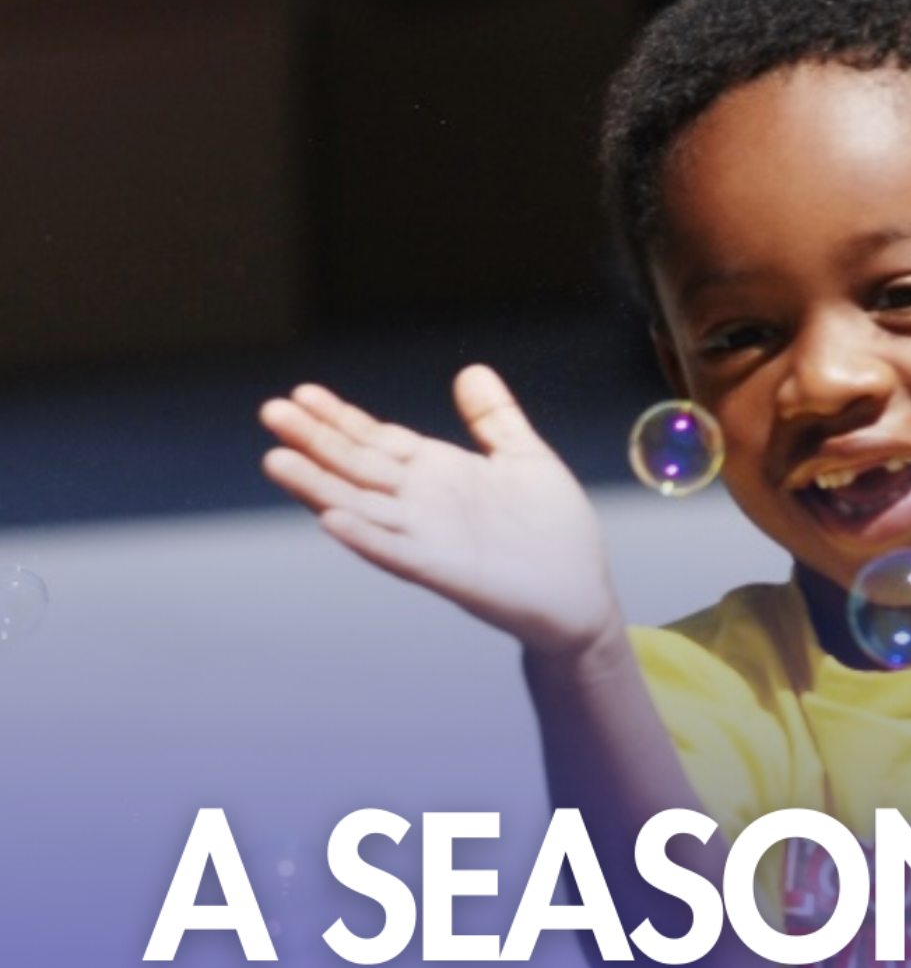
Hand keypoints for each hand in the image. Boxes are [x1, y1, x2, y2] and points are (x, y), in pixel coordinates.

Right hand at [260, 366, 619, 657]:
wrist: (582, 595)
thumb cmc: (555, 533)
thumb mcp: (526, 459)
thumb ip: (495, 419)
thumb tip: (471, 372)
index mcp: (439, 474)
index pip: (377, 440)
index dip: (341, 418)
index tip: (302, 393)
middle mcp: (424, 505)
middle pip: (358, 467)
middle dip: (315, 441)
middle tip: (270, 411)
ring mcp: (430, 539)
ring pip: (364, 508)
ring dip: (321, 488)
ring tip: (277, 463)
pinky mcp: (448, 572)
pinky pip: (398, 553)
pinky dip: (367, 538)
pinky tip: (334, 521)